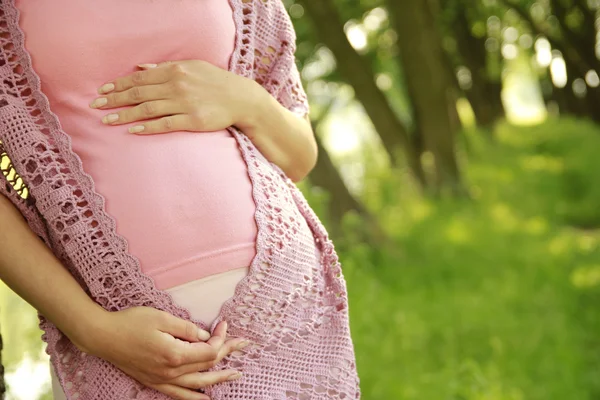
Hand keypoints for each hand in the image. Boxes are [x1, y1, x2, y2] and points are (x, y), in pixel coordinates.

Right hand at [82, 307, 248, 399]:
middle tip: (242, 344)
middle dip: (227, 354)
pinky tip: (205, 398)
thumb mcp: (161, 318)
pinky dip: (194, 396)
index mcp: (174, 354)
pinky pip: (179, 394)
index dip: (221, 338)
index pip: (209, 350)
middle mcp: (170, 371)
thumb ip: (187, 328)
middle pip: (207, 366)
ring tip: (235, 375)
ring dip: (218, 379)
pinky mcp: (154, 381)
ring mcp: (162, 379)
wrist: (102, 337)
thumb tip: (206, 336)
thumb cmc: (131, 323)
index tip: (224, 323)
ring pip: (197, 384)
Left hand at [89, 60, 260, 134]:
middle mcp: (177, 85)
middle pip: (139, 93)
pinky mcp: (193, 121)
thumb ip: (165, 68)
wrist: (242, 98)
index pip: (139, 78)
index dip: (119, 85)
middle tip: (96, 106)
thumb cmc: (216, 82)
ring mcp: (185, 104)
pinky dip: (147, 127)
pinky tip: (133, 130)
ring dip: (125, 115)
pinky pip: (165, 124)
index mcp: (175, 70)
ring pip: (147, 109)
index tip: (102, 91)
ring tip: (108, 120)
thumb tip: (140, 68)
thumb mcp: (192, 67)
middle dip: (115, 100)